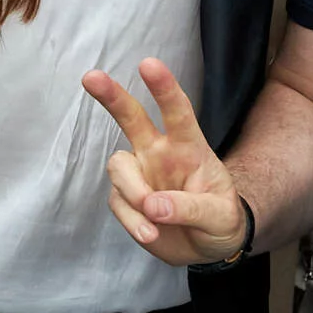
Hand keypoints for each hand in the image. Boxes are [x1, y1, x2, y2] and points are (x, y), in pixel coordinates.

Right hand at [83, 58, 250, 265]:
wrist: (207, 248)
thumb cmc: (221, 221)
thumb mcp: (222, 217)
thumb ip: (192, 208)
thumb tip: (152, 206)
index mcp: (189, 148)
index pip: (178, 113)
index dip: (164, 88)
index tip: (149, 64)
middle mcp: (159, 153)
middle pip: (132, 118)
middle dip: (112, 96)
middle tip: (91, 77)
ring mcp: (140, 173)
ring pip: (118, 167)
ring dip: (133, 193)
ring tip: (153, 222)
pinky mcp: (125, 198)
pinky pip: (117, 203)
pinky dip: (132, 222)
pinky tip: (150, 234)